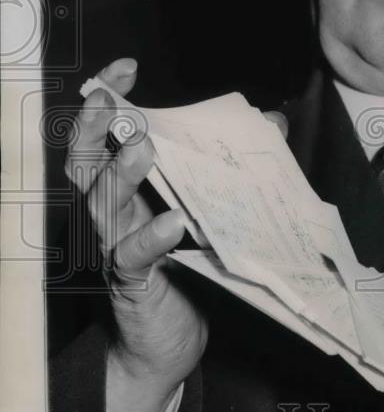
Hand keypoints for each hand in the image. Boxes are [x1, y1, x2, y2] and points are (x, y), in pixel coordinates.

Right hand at [66, 58, 206, 411]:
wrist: (170, 343)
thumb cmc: (188, 270)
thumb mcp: (210, 211)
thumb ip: (232, 166)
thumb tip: (270, 123)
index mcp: (128, 190)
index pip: (104, 136)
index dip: (107, 100)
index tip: (125, 69)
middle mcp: (113, 214)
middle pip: (84, 162)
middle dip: (93, 126)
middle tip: (111, 100)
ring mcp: (117, 247)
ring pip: (103, 205)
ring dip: (121, 174)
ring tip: (142, 148)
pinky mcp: (132, 283)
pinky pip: (134, 257)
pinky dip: (151, 238)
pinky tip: (172, 225)